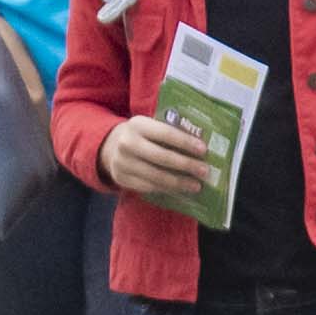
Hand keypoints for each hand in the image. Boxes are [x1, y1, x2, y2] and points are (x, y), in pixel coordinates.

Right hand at [101, 108, 228, 212]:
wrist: (111, 146)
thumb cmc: (142, 135)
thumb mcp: (150, 126)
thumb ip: (169, 132)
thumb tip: (200, 147)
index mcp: (138, 124)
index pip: (166, 133)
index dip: (185, 142)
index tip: (203, 150)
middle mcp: (127, 143)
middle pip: (162, 157)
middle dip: (186, 165)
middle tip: (204, 171)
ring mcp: (122, 162)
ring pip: (156, 176)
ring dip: (179, 182)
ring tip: (196, 185)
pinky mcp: (121, 178)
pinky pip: (148, 187)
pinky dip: (167, 189)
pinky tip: (179, 190)